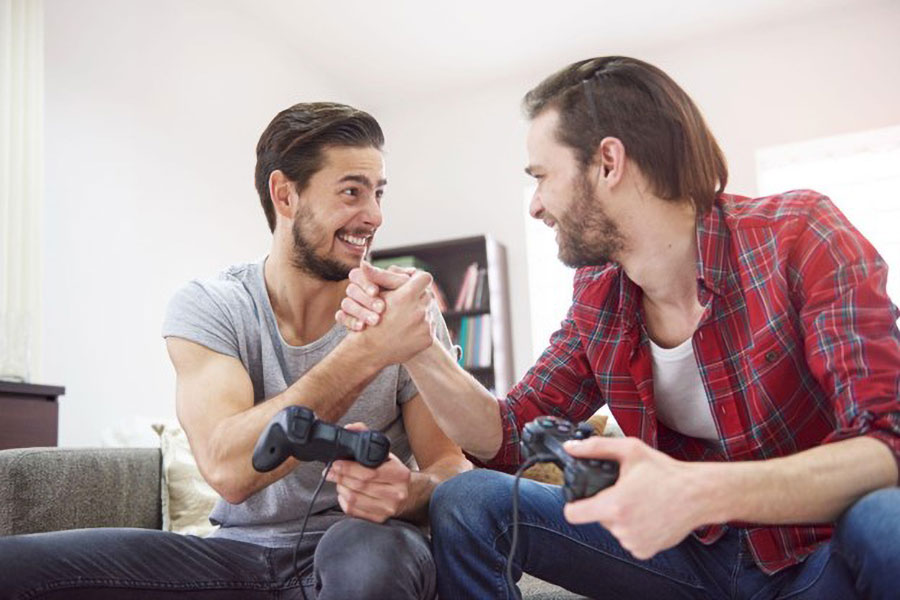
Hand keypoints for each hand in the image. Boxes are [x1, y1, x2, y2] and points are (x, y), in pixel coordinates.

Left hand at [327, 423, 411, 522]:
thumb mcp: (386, 453)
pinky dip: (343, 501)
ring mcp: (388, 508)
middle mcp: (397, 493)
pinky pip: (354, 511)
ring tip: (337, 480)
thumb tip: (350, 428)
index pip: (369, 472)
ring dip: (341, 488)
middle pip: (360, 485)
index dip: (348, 468)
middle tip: (329, 471)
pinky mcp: (380, 519)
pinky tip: (343, 492)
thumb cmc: (393, 471)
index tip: (335, 463)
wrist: (409, 494)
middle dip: (340, 477)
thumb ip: (367, 436)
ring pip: (355, 499)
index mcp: (400, 474)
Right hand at [336, 262, 414, 330]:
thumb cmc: (409, 301)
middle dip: (366, 300)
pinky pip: (342, 317)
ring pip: (346, 303)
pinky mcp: (349, 318)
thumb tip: (367, 263)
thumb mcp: (401, 288)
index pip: (358, 275)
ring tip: (375, 320)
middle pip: (351, 289)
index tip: (375, 292)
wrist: (407, 328)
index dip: (366, 283)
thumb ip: (386, 276)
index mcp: (368, 278)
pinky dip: (351, 321)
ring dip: (360, 311)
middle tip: (381, 309)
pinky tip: (361, 327)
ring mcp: (352, 304)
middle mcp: (358, 289)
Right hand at [346, 269, 437, 364]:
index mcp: (408, 295)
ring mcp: (426, 325)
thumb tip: (364, 263)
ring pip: (429, 312)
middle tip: (408, 302)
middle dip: (419, 297)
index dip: (418, 279)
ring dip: (420, 313)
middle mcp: (420, 309)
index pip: (424, 278)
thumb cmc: (370, 319)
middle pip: (428, 295)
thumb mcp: (375, 296)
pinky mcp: (428, 338)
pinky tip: (408, 331)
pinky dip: (421, 329)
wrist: (370, 350)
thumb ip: (380, 278)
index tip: (412, 283)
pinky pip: (429, 328)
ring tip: (406, 318)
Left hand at [562, 437, 706, 559]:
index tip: (580, 499)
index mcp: (614, 505)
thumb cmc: (666, 473)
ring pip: (614, 528)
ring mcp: (633, 542)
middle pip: (597, 518)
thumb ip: (595, 448)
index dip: (573, 504)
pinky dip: (635, 529)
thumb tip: (571, 448)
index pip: (573, 514)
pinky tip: (649, 515)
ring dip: (622, 518)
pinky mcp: (644, 551)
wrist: (698, 495)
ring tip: (641, 502)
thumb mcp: (630, 450)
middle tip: (627, 492)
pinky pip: (629, 539)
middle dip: (607, 505)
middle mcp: (621, 528)